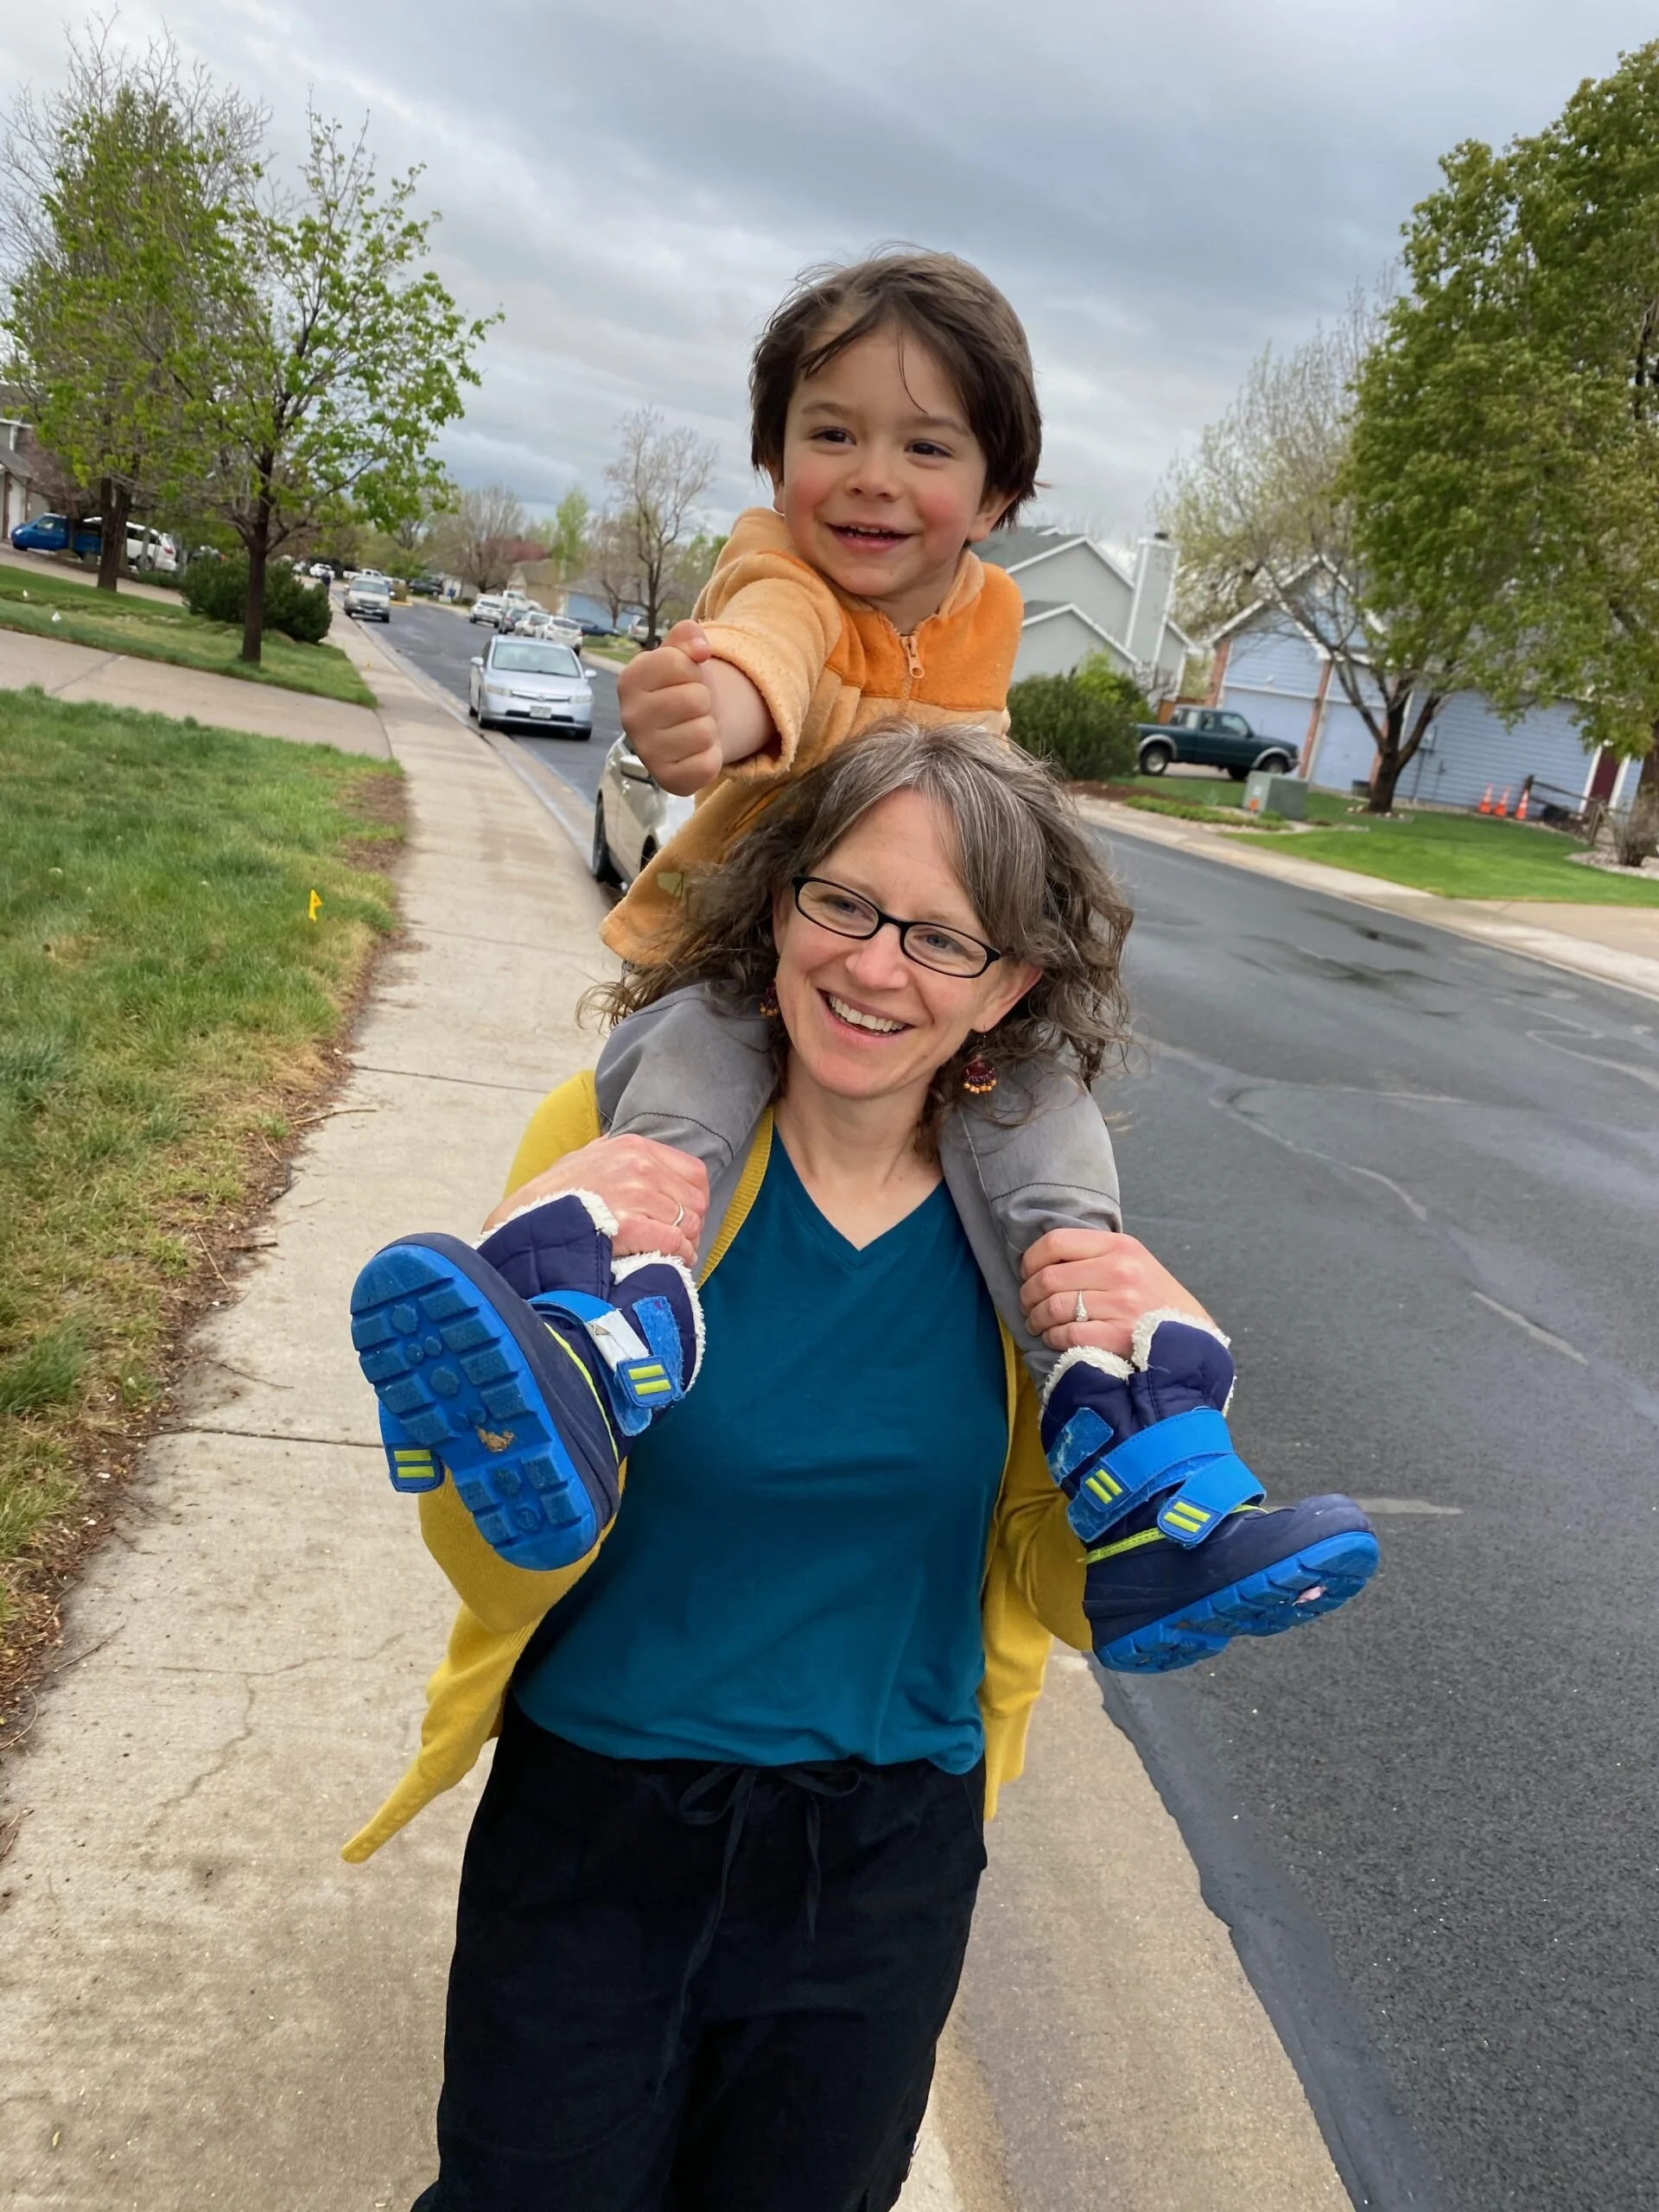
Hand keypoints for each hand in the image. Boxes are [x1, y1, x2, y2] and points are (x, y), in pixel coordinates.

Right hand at [482, 1135, 708, 1269]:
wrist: (522, 1220)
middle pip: (695, 1202)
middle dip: (693, 1226)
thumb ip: (614, 1155)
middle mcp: (638, 1166)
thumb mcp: (585, 1159)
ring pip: (688, 1225)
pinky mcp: (628, 1226)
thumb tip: (635, 1157)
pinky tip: (670, 1262)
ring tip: (674, 1256)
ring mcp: (634, 1194)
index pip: (694, 1172)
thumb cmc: (553, 1194)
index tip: (687, 1217)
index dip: (696, 1199)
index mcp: (633, 1147)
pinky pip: (674, 1242)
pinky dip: (678, 1256)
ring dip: (686, 1245)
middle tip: (682, 1243)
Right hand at [616, 619, 723, 794]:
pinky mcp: (666, 780)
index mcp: (629, 680)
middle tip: (691, 707)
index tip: (684, 677)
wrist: (684, 725)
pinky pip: (708, 765)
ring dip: (708, 728)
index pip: (679, 663)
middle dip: (703, 700)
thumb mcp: (680, 652)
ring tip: (692, 727)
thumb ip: (688, 635)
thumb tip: (701, 647)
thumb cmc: (680, 685)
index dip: (693, 668)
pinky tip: (695, 751)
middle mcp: (630, 717)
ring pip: (705, 732)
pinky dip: (711, 757)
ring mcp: (646, 752)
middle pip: (696, 698)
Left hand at [1019, 1229, 1217, 1359]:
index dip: (1031, 1260)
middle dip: (1029, 1295)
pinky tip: (1054, 1338)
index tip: (1027, 1274)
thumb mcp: (1134, 1262)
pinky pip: (1067, 1334)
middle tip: (1028, 1306)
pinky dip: (1053, 1338)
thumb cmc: (1154, 1299)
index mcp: (1120, 1246)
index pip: (1056, 1242)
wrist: (1192, 1337)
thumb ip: (1095, 1255)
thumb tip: (1041, 1261)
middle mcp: (1120, 1271)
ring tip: (1037, 1324)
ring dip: (1037, 1319)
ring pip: (1054, 1307)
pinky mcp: (1119, 1335)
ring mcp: (1121, 1304)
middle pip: (1049, 1278)